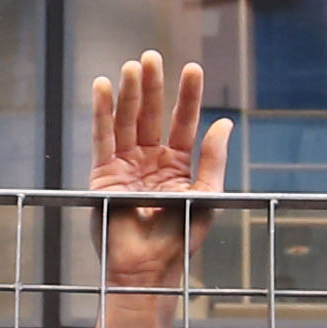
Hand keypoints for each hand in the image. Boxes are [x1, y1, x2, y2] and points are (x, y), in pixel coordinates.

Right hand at [89, 51, 229, 296]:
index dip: (187, 96)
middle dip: (153, 86)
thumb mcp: (205, 196)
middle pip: (152, 115)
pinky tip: (104, 87)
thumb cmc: (180, 241)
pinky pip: (102, 139)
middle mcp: (149, 162)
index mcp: (176, 167)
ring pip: (127, 122)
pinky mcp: (103, 176)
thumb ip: (212, 160)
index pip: (182, 123)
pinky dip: (103, 113)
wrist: (149, 271)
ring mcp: (126, 167)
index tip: (193, 68)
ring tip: (133, 66)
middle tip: (153, 56)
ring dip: (130, 94)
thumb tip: (224, 124)